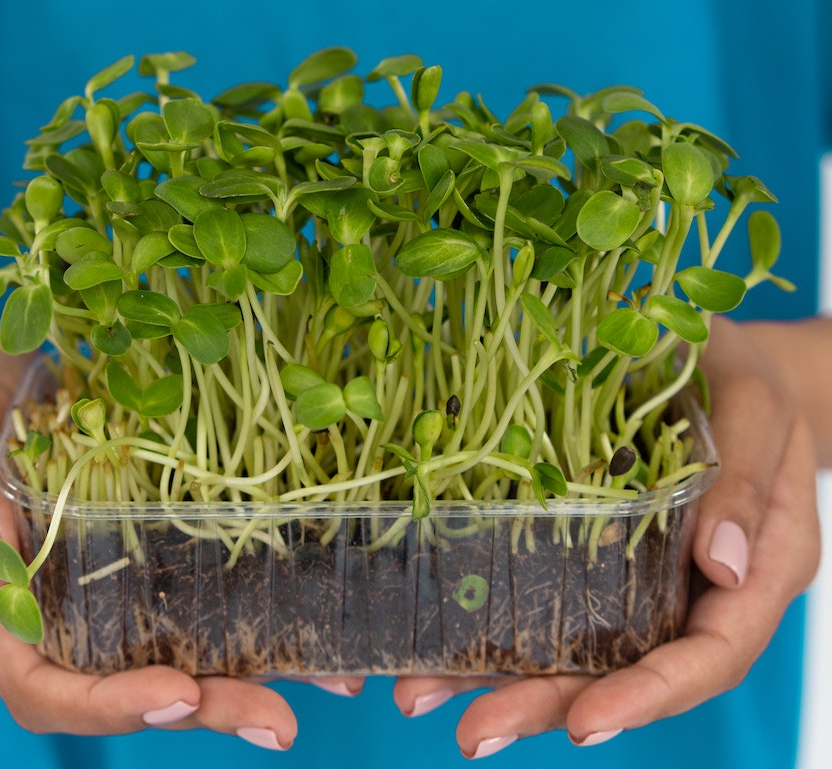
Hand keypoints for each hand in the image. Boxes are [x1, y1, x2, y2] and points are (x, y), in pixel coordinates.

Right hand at [0, 334, 356, 747]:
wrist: (1, 385)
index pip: (42, 686)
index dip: (108, 705)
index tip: (179, 696)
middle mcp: (50, 619)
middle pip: (119, 693)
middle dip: (200, 710)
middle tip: (278, 720)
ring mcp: (99, 598)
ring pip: (166, 662)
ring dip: (241, 682)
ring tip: (321, 684)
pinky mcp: (139, 567)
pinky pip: (191, 610)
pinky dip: (248, 627)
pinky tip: (308, 630)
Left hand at [393, 317, 819, 756]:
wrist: (720, 366)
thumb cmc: (751, 384)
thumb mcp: (756, 415)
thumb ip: (744, 486)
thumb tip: (720, 564)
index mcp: (753, 576)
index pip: (706, 658)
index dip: (647, 696)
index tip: (584, 724)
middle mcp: (692, 595)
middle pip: (627, 671)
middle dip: (550, 704)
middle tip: (475, 732)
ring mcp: (641, 581)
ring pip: (578, 647)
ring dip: (503, 677)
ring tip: (425, 694)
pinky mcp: (597, 556)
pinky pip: (551, 598)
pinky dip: (497, 624)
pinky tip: (438, 638)